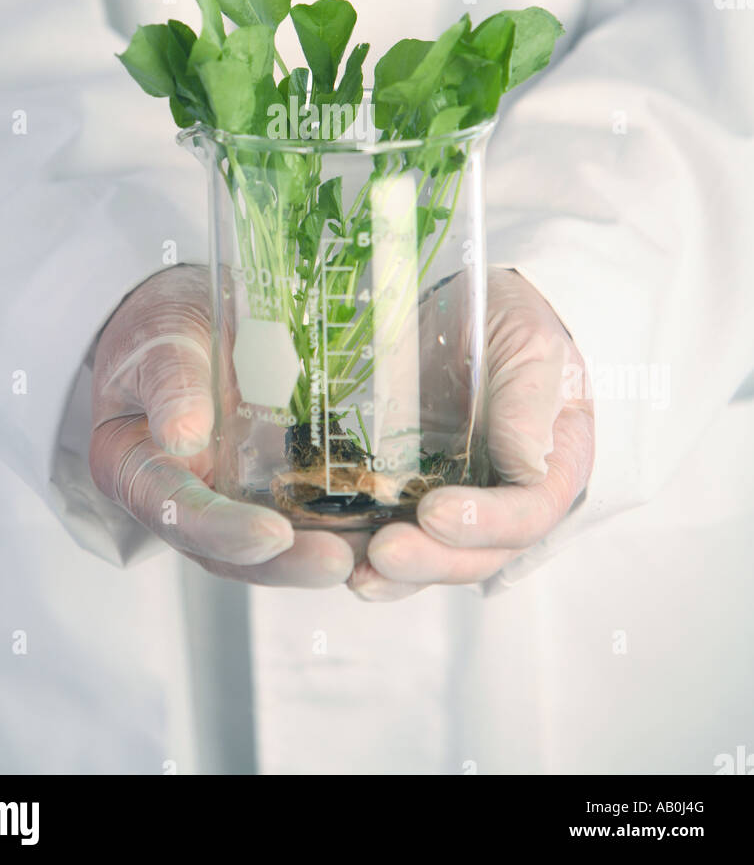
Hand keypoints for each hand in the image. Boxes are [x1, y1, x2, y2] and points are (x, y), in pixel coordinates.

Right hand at [90, 266, 354, 585]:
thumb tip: (182, 436)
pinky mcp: (265, 488)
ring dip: (319, 554)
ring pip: (270, 546)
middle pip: (229, 552)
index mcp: (136, 470)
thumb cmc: (160, 328)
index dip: (224, 532)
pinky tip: (383, 524)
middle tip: (337, 560)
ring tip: (372, 553)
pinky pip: (300, 515)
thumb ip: (169, 383)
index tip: (271, 535)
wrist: (183, 316)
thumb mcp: (158, 340)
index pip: (178, 514)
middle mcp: (181, 500)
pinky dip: (338, 525)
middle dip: (285, 563)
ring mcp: (226, 499)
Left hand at [348, 267, 594, 601]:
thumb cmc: (514, 326)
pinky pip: (388, 532)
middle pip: (475, 555)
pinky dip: (360, 548)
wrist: (468, 308)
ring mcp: (454, 501)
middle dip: (429, 560)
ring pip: (430, 556)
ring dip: (390, 573)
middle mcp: (503, 500)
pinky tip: (331, 551)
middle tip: (384, 552)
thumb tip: (529, 466)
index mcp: (550, 470)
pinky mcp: (407, 494)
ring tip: (349, 568)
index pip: (527, 515)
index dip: (484, 523)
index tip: (435, 512)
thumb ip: (531, 402)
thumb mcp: (533, 347)